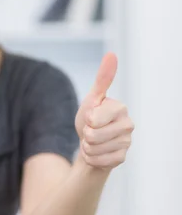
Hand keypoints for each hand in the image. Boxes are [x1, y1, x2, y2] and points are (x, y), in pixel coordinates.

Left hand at [75, 52, 133, 170]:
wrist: (90, 144)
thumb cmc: (91, 118)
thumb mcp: (92, 98)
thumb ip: (103, 78)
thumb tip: (112, 54)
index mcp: (120, 108)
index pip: (95, 118)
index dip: (87, 120)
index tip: (91, 118)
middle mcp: (128, 125)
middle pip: (93, 135)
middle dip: (86, 135)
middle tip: (91, 131)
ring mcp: (126, 143)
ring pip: (95, 148)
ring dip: (88, 147)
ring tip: (93, 142)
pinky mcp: (122, 158)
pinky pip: (98, 161)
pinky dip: (92, 158)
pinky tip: (97, 153)